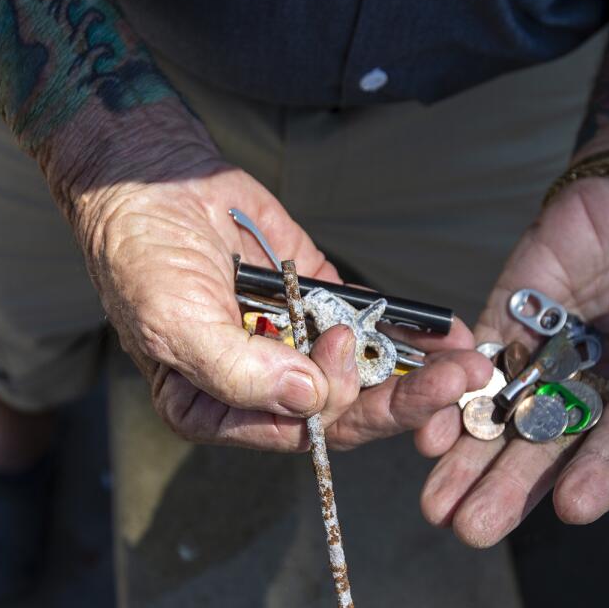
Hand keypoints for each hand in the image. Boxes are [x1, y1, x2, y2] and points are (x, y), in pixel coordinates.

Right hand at [46, 103, 490, 450]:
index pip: (297, 431)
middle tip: (454, 381)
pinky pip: (370, 327)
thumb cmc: (141, 256)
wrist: (150, 177)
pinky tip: (448, 336)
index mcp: (221, 412)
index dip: (336, 403)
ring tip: (467, 364)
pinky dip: (408, 333)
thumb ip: (240, 371)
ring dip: (418, 373)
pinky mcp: (317, 305)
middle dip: (403, 400)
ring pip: (365, 375)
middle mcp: (264, 388)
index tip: (345, 350)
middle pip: (345, 412)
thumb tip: (310, 398)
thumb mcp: (176, 321)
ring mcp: (295, 346)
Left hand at [416, 177, 608, 545]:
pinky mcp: (503, 325)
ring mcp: (539, 362)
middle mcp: (584, 394)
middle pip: (542, 451)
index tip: (573, 506)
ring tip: (436, 504)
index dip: (595, 478)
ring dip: (465, 462)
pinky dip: (447, 399)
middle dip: (507, 490)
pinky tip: (423, 432)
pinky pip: (472, 369)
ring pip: (497, 422)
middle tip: (472, 529)